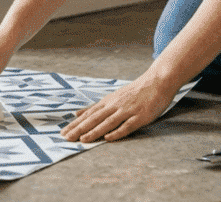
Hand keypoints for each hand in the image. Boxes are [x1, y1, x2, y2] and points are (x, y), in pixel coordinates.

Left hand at [59, 72, 177, 142]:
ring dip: (95, 131)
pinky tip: (108, 138)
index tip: (63, 133)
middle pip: (95, 119)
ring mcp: (127, 110)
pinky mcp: (140, 116)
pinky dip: (117, 132)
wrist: (157, 81)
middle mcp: (115, 105)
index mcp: (108, 102)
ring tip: (83, 140)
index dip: (75, 124)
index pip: (88, 115)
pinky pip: (127, 125)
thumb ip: (96, 107)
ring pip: (108, 122)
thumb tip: (77, 114)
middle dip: (80, 129)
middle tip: (67, 138)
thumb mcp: (113, 97)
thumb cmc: (135, 91)